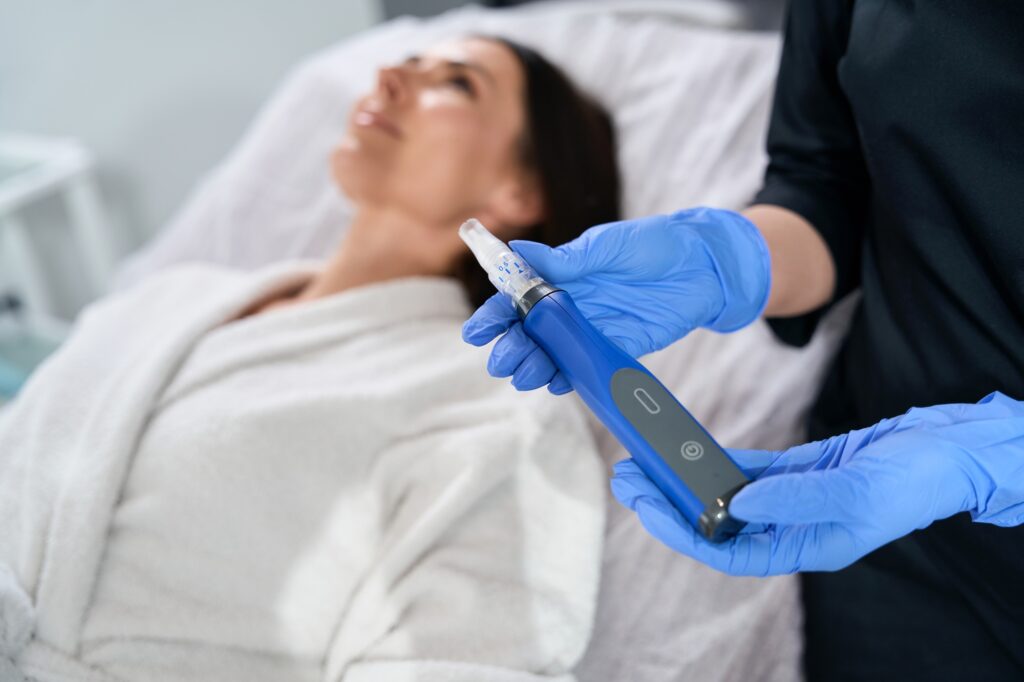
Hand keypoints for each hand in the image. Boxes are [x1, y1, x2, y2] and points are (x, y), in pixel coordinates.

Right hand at [461, 208, 770, 392]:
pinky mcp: (616, 348)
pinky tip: (554, 383)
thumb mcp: (610, 246)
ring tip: (524, 375)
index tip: (478, 332)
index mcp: (562, 276)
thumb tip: (516, 254)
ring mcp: (591, 328)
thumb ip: (568, 259)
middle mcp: (570, 305)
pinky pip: (583, 367)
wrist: (706, 266)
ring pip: (551, 354)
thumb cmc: (657, 244)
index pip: (517, 298)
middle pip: (528, 332)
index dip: (494, 315)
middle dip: (511, 348)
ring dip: (533, 366)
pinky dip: (566, 378)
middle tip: (503, 360)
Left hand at [612, 392, 1023, 575]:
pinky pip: (752, 468)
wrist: (950, 449)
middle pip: (718, 522)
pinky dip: (722, 460)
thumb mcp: (856, 490)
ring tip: (647, 458)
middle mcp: (794, 527)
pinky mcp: (804, 470)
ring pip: (729, 494)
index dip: (681, 532)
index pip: (727, 550)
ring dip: (689, 479)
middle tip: (628, 477)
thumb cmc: (913, 479)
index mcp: (807, 546)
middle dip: (670, 503)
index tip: (644, 505)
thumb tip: (738, 502)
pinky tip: (693, 448)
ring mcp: (796, 498)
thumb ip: (795, 498)